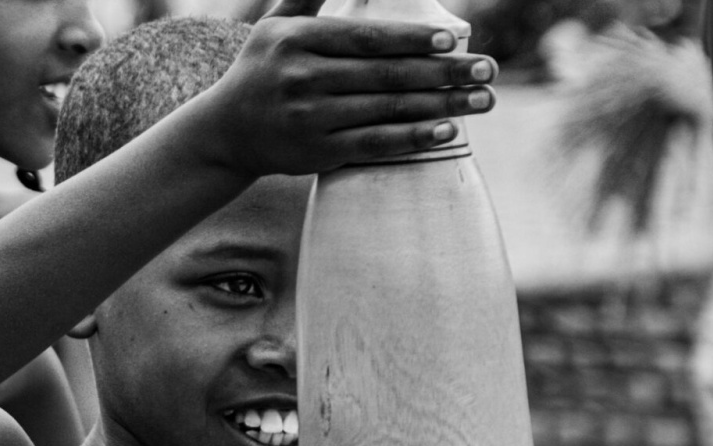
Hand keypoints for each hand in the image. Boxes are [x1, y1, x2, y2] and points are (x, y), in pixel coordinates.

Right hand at [191, 0, 497, 176]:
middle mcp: (302, 77)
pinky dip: (413, 137)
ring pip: (387, 109)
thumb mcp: (276, 24)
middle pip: (386, 74)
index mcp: (297, 39)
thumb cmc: (263, 69)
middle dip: (444, 72)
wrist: (226, 132)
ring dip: (441, 104)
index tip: (456, 39)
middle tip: (487, 70)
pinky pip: (375, 144)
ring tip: (481, 99)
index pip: (367, 38)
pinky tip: (447, 131)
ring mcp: (310, 118)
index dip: (414, 38)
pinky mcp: (318, 153)